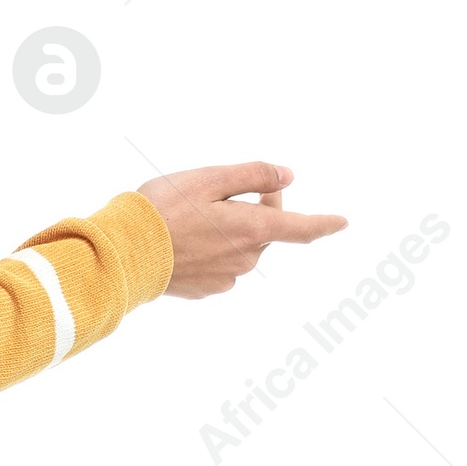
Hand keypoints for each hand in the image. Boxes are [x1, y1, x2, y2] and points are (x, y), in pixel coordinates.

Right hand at [136, 163, 346, 298]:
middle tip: (222, 191)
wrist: (124, 255)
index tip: (342, 222)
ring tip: (191, 217)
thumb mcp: (210, 178)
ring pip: (241, 247)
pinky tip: (183, 240)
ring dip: (229, 229)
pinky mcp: (206, 290)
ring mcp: (226, 278)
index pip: (301, 229)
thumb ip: (254, 175)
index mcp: (253, 228)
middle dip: (255, 208)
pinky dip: (211, 250)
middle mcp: (246, 258)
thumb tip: (288, 177)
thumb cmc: (163, 210)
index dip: (324, 224)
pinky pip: (220, 265)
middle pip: (265, 230)